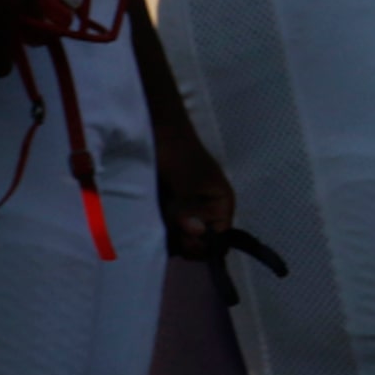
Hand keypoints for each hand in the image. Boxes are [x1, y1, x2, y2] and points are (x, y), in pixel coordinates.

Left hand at [155, 118, 235, 260]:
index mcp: (222, 204)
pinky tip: (152, 222)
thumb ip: (191, 208)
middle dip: (184, 241)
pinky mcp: (173, 208)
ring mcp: (190, 210)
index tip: (183, 236)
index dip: (202, 244)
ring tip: (158, 223)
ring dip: (171, 235)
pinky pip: (171, 227)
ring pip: (184, 237)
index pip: (219, 240)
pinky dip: (162, 229)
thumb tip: (195, 232)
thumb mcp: (185, 180)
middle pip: (200, 242)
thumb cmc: (177, 152)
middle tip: (168, 229)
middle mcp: (209, 211)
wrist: (156, 130)